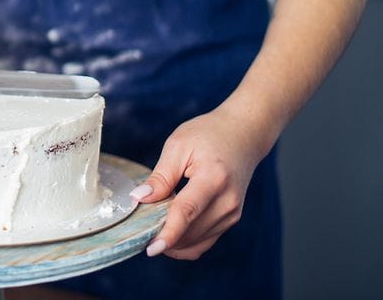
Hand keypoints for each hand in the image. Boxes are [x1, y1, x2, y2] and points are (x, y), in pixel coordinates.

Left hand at [131, 105, 273, 259]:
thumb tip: (139, 199)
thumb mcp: (178, 146)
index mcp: (213, 178)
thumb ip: (160, 176)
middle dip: (164, 238)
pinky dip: (185, 243)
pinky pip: (205, 241)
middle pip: (191, 231)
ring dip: (174, 242)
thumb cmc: (208, 134)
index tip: (151, 249)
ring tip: (154, 227)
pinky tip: (169, 233)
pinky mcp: (231, 219)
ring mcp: (232, 212)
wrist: (243, 135)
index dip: (168, 233)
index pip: (187, 212)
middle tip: (141, 230)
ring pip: (197, 241)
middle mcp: (228, 200)